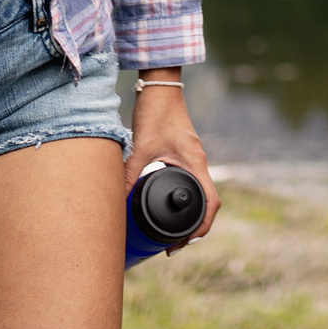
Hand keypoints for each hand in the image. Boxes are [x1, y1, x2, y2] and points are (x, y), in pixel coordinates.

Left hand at [124, 73, 220, 242]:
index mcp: (195, 163)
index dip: (203, 227)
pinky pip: (188, 180)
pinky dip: (181, 195)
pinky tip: (164, 201)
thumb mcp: (141, 145)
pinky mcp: (182, 152)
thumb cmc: (156, 111)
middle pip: (206, 202)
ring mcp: (191, 157)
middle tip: (173, 244)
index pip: (211, 203)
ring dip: (189, 212)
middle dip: (194, 227)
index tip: (186, 242)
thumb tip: (117, 198)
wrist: (159, 84)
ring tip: (170, 231)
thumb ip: (130, 171)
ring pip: (197, 192)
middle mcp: (197, 162)